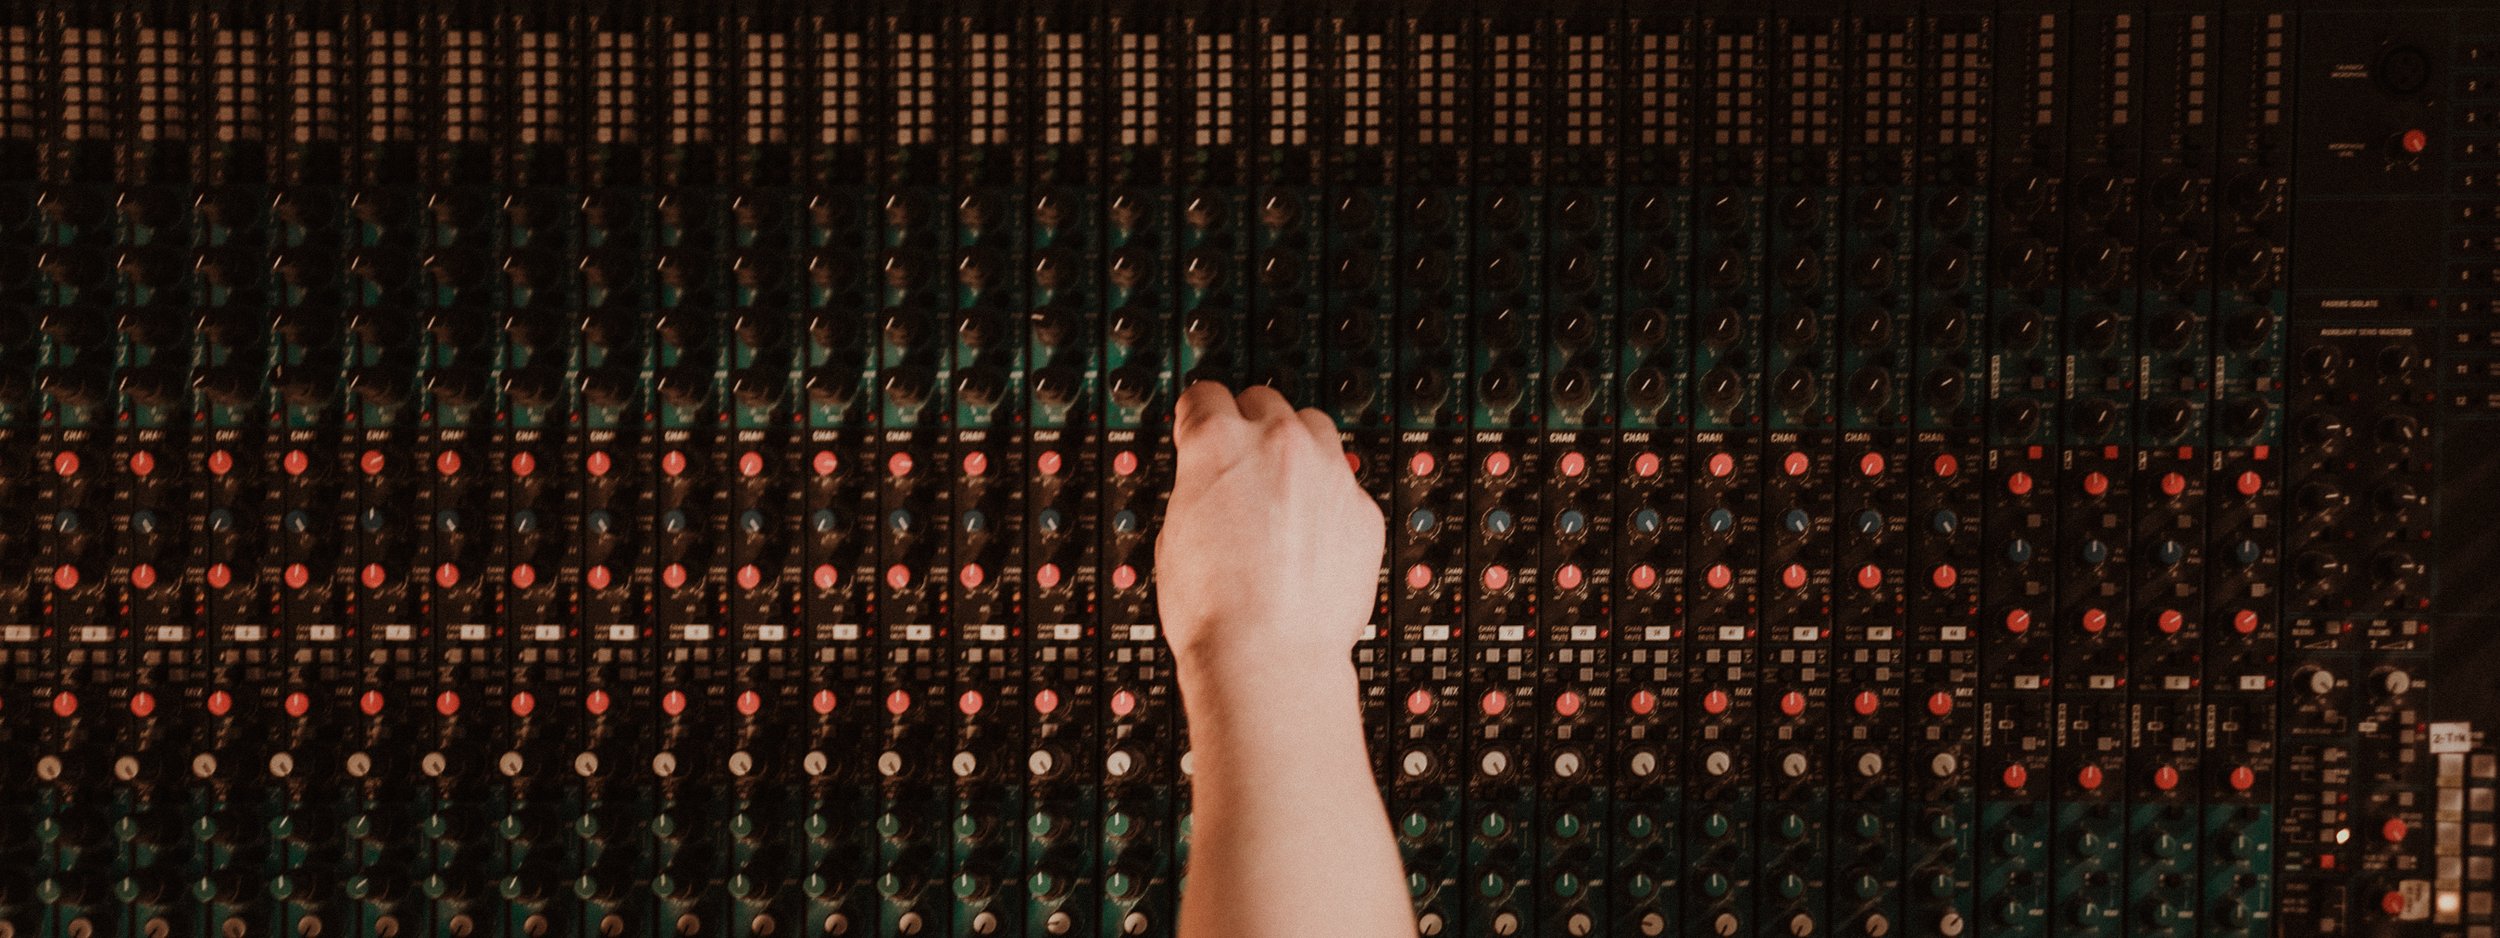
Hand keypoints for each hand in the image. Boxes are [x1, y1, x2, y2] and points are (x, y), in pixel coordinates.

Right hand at [1155, 381, 1385, 676]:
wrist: (1268, 657)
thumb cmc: (1213, 609)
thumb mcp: (1174, 532)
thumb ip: (1198, 486)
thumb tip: (1209, 484)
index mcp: (1218, 442)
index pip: (1206, 395)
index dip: (1199, 417)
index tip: (1202, 426)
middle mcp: (1279, 445)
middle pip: (1265, 401)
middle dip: (1250, 427)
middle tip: (1242, 466)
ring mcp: (1328, 474)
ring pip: (1315, 430)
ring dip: (1296, 451)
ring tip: (1281, 495)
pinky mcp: (1364, 511)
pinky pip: (1345, 486)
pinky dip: (1329, 501)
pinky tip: (1310, 537)